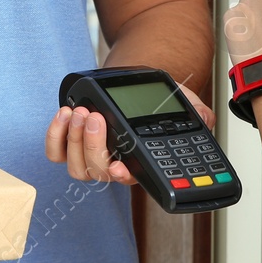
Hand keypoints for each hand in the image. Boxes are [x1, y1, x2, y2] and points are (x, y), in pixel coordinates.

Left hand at [44, 81, 215, 185]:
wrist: (132, 84)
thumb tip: (206, 120)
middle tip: (95, 118)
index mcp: (138, 161)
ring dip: (74, 139)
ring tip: (81, 112)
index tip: (120, 167)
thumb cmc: (153, 100)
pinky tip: (64, 115)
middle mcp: (112, 165)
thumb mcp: (180, 102)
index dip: (123, 177)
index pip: (131, 178)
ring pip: (76, 167)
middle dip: (94, 146)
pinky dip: (55, 136)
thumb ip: (195, 113)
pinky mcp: (68, 145)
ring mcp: (89, 156)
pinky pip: (55, 153)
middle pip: (97, 172)